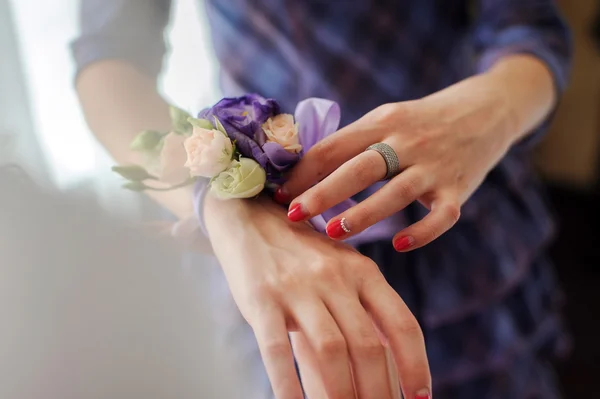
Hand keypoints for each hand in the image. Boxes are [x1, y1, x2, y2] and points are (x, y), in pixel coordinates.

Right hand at [204, 195, 430, 398]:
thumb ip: (359, 314)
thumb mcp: (340, 272)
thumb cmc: (301, 255)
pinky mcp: (262, 297)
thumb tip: (380, 372)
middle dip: (378, 392)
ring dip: (341, 395)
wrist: (250, 217)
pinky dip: (288, 384)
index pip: (402, 323)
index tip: (420, 398)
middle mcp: (335, 277)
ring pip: (330, 350)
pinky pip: (276, 348)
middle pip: (367, 345)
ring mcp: (298, 286)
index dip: (416, 365)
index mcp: (363, 271)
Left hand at [280, 72, 523, 250]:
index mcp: (382, 121)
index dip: (303, 171)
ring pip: (396, 192)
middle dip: (323, 192)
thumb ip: (353, 143)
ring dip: (364, 214)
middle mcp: (407, 141)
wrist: (487, 110)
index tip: (278, 194)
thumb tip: (302, 172)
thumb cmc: (422, 121)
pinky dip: (421, 232)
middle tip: (293, 215)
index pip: (334, 147)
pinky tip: (399, 246)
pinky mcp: (459, 189)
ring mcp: (435, 166)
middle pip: (359, 167)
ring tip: (333, 232)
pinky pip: (441, 216)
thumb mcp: (387, 119)